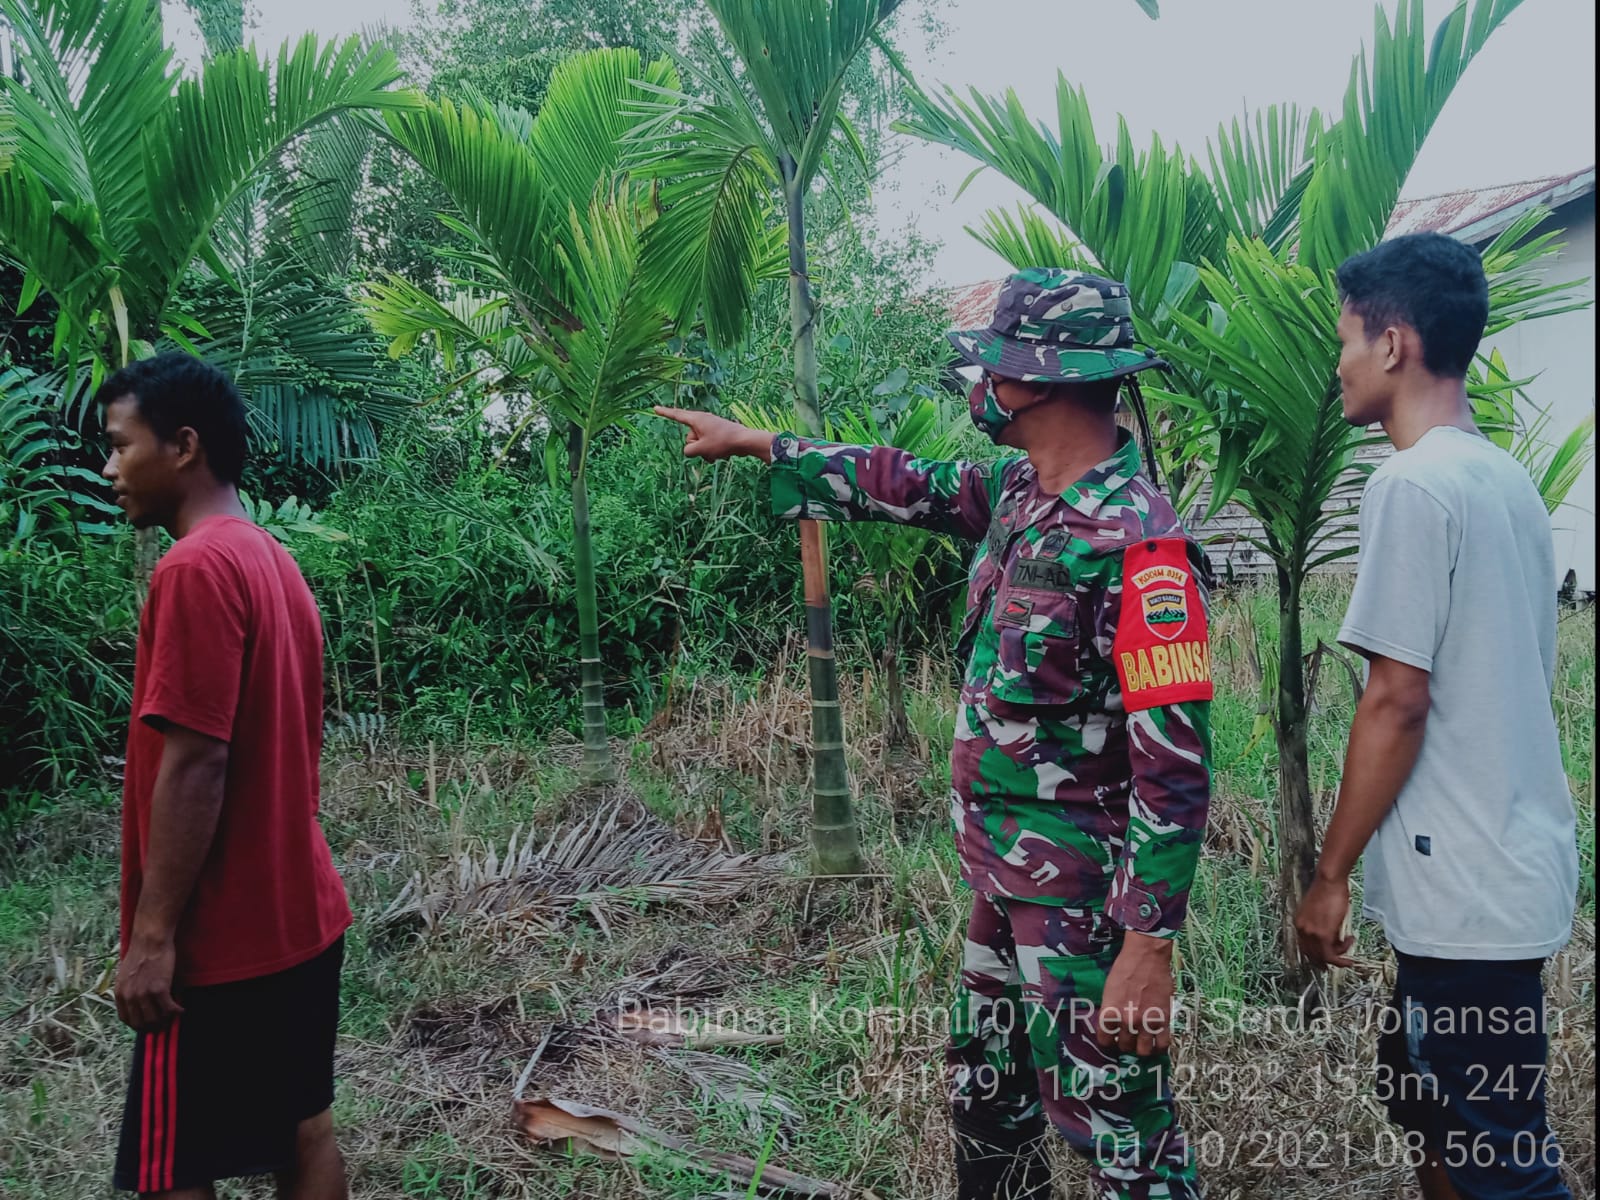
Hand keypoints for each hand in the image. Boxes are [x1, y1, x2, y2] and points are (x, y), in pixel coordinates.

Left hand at [115, 934, 183, 1031]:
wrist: (150, 940)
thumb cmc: (141, 952)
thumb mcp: (126, 974)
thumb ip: (129, 989)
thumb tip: (137, 1001)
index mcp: (120, 993)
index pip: (126, 1020)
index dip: (138, 1025)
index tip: (148, 1024)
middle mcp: (129, 997)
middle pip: (141, 1023)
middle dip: (153, 1026)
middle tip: (164, 1023)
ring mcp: (144, 994)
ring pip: (156, 1018)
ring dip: (166, 1019)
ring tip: (173, 1015)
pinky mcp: (159, 989)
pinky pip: (168, 1008)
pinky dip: (176, 1011)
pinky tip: (181, 1009)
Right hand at [652, 406, 771, 461]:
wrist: (745, 441)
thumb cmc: (722, 442)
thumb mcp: (701, 449)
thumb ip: (688, 451)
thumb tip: (688, 451)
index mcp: (696, 419)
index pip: (676, 415)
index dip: (665, 413)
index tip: (655, 408)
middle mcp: (702, 421)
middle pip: (689, 437)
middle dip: (695, 447)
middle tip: (708, 450)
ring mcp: (710, 427)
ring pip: (699, 443)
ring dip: (705, 452)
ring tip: (716, 454)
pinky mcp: (717, 434)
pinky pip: (708, 445)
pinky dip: (712, 452)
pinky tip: (722, 455)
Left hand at [1097, 934, 1173, 1056]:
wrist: (1146, 956)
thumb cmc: (1125, 968)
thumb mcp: (1108, 990)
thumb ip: (1110, 1010)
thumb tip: (1111, 1025)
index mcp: (1110, 1013)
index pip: (1104, 1040)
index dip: (1107, 1042)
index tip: (1110, 1041)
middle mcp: (1127, 1021)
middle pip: (1124, 1047)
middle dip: (1124, 1044)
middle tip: (1127, 1039)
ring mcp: (1146, 1022)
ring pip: (1144, 1051)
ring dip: (1141, 1048)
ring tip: (1141, 1042)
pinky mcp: (1164, 1020)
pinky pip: (1163, 1044)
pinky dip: (1159, 1047)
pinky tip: (1156, 1042)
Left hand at [1295, 875, 1355, 966]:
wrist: (1329, 881)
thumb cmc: (1328, 891)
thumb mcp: (1321, 911)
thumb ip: (1323, 925)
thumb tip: (1334, 938)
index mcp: (1300, 923)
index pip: (1304, 947)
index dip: (1316, 956)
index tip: (1327, 958)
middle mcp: (1302, 930)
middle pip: (1312, 955)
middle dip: (1326, 961)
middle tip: (1339, 962)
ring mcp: (1312, 933)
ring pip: (1323, 957)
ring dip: (1339, 958)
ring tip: (1349, 948)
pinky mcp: (1323, 934)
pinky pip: (1331, 955)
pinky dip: (1341, 960)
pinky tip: (1350, 956)